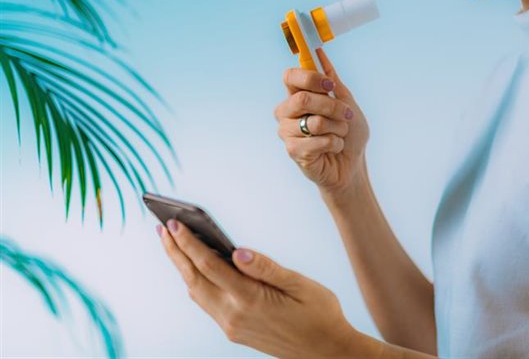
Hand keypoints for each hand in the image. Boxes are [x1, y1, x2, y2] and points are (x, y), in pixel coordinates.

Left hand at [157, 219, 361, 357]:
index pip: (210, 265)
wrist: (326, 351)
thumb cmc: (319, 313)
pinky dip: (196, 283)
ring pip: (196, 293)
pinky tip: (197, 269)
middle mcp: (234, 315)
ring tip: (173, 244)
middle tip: (161, 228)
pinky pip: (206, 304)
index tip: (174, 223)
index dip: (189, 243)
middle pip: (193, 279)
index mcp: (250, 299)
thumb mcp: (300, 285)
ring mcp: (231, 326)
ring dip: (182, 268)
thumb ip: (266, 268)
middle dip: (175, 252)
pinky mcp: (234, 332)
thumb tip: (238, 251)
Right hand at [275, 47, 370, 198]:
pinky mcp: (293, 151)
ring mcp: (287, 132)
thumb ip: (332, 80)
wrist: (353, 164)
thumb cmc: (348, 134)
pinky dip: (335, 143)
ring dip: (338, 128)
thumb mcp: (346, 102)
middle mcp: (287, 112)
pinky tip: (333, 148)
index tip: (330, 85)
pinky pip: (318, 141)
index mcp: (296, 96)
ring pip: (315, 121)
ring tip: (339, 135)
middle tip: (345, 115)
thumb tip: (320, 53)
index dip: (310, 77)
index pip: (290, 76)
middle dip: (332, 106)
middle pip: (303, 98)